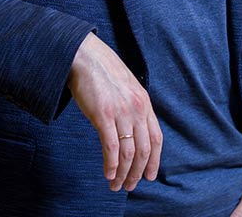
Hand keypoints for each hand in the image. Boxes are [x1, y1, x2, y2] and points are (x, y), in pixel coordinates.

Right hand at [67, 32, 161, 191]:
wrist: (85, 56)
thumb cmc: (102, 72)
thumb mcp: (127, 89)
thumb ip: (133, 108)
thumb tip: (131, 131)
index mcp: (144, 103)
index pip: (156, 139)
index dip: (154, 161)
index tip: (149, 176)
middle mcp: (137, 109)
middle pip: (144, 150)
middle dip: (138, 173)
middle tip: (130, 186)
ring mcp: (121, 112)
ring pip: (129, 153)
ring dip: (124, 174)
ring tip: (116, 185)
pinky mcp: (103, 115)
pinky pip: (111, 147)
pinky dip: (111, 164)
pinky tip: (108, 174)